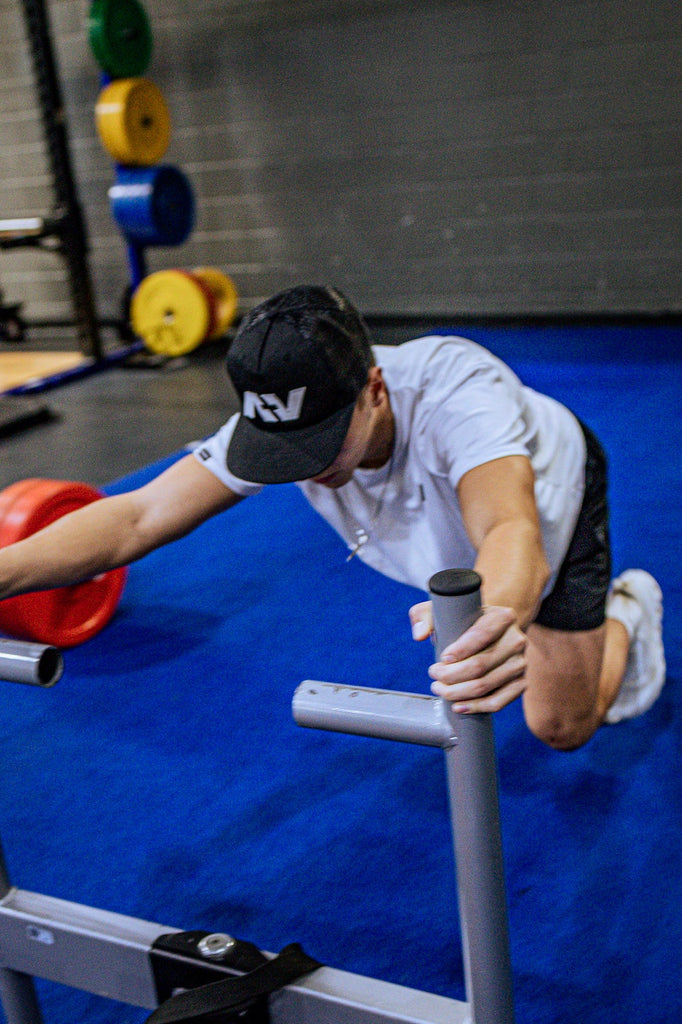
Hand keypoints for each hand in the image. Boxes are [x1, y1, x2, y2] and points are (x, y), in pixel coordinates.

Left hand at [409, 601, 526, 712]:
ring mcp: (520, 664)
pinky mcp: (520, 683)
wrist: (493, 631)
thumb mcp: (445, 608)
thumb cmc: (464, 620)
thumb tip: (420, 635)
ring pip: (486, 685)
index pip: (481, 635)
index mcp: (504, 617)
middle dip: (451, 675)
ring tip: (439, 688)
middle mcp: (517, 640)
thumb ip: (425, 614)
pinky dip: (476, 707)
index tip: (442, 658)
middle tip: (434, 674)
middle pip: (480, 665)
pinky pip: (498, 702)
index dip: (460, 650)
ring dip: (457, 692)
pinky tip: (458, 706)